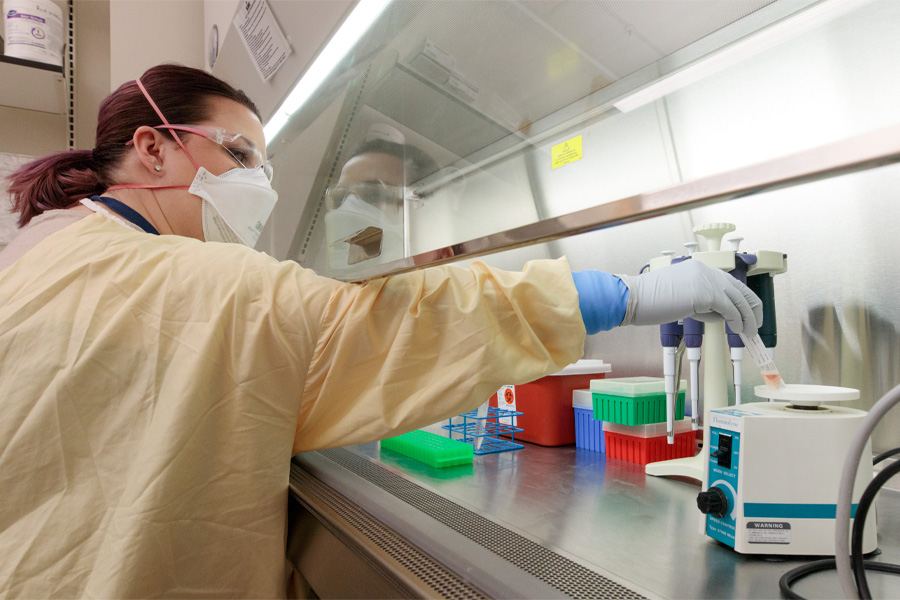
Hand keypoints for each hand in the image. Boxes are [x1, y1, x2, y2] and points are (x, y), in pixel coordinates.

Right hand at [618, 259, 762, 333]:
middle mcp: (706, 270)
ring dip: (747, 318)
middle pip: (740, 289)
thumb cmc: (648, 301)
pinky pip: (730, 309)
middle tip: (755, 325)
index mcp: (698, 269)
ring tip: (749, 333)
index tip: (745, 315)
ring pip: (739, 300)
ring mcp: (706, 280)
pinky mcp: (705, 293)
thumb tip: (721, 315)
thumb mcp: (681, 297)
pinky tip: (737, 330)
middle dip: (752, 309)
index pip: (729, 283)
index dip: (741, 300)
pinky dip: (737, 321)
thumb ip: (701, 301)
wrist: (633, 297)